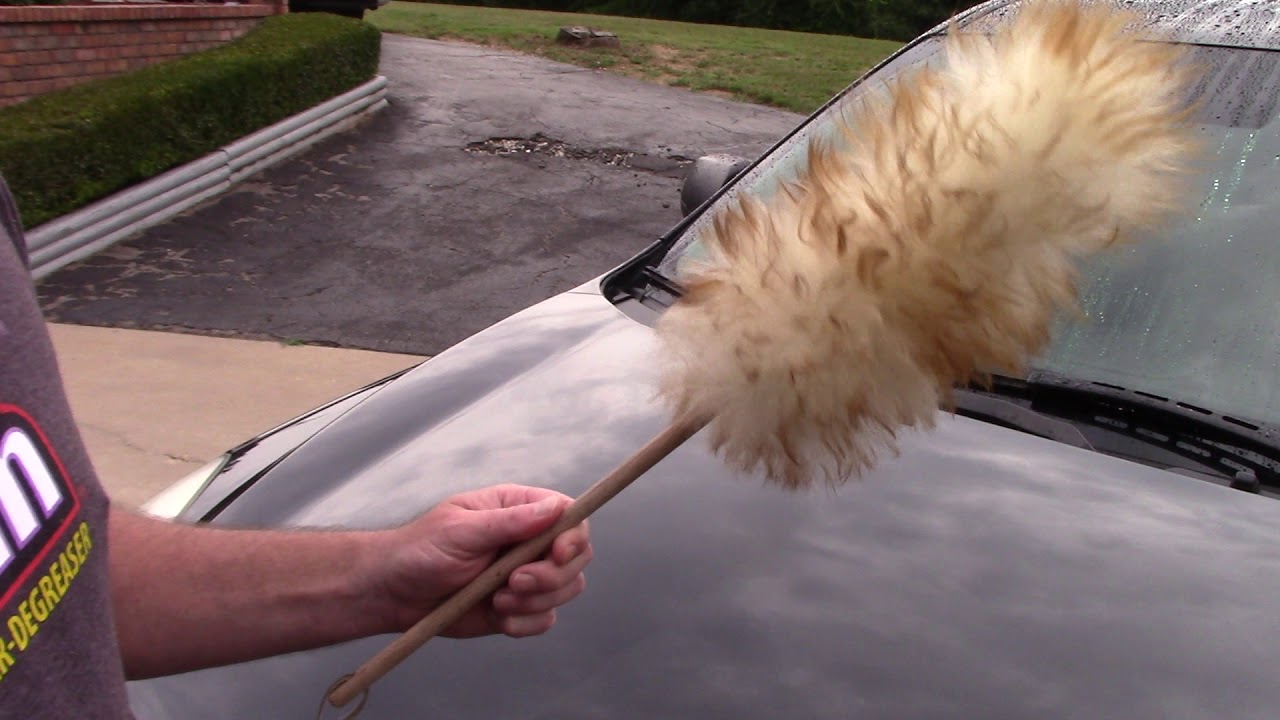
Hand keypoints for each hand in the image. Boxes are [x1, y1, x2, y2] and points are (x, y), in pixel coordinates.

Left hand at [374, 484, 591, 638]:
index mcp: (518, 510)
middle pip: (577, 557)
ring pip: (566, 589)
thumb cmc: (419, 550)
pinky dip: (524, 623)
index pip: (569, 516)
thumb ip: (509, 522)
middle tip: (513, 582)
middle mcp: (528, 542)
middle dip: (551, 576)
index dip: (574, 536)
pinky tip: (496, 617)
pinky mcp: (517, 608)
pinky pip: (544, 619)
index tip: (559, 554)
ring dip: (536, 601)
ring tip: (497, 600)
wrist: (393, 594)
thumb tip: (554, 509)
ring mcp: (525, 576)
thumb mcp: (460, 529)